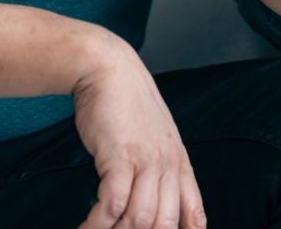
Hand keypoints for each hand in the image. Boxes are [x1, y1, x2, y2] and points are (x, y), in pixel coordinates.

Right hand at [72, 40, 205, 228]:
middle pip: (163, 224)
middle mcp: (167, 164)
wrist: (107, 67)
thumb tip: (156, 199)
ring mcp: (146, 161)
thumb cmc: (125, 101)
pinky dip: (98, 223)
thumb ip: (160, 165)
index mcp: (179, 162)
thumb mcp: (154, 133)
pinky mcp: (120, 156)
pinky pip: (112, 205)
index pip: (194, 213)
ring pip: (139, 220)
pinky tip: (86, 228)